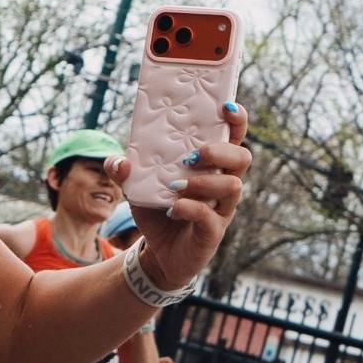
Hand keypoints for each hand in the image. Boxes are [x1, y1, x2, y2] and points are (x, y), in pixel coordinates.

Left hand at [106, 103, 250, 293]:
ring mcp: (221, 209)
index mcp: (211, 166)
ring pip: (232, 186)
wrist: (158, 254)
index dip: (236, 120)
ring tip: (176, 184)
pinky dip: (190, 207)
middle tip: (193, 155)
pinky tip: (173, 207)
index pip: (234, 138)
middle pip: (243, 158)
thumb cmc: (157, 211)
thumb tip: (119, 161)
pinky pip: (210, 216)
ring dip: (203, 181)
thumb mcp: (135, 187)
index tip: (225, 107)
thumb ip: (123, 171)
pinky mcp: (212, 232)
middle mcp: (222, 184)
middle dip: (221, 151)